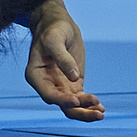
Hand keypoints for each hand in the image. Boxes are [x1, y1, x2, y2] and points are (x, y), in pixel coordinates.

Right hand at [25, 0, 103, 122]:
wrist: (58, 24)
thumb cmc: (53, 29)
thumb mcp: (55, 39)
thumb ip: (63, 58)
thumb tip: (75, 78)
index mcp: (35, 75)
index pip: (48, 94)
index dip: (61, 100)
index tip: (76, 100)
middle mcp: (46, 85)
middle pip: (62, 105)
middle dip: (79, 110)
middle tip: (96, 110)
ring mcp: (59, 86)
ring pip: (72, 107)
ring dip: (86, 111)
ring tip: (101, 112)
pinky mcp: (72, 85)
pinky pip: (80, 100)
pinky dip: (90, 105)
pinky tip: (101, 108)